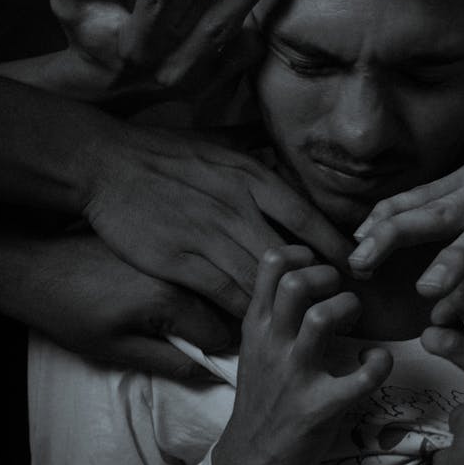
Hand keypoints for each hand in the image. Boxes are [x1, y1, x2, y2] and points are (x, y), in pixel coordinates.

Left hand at [24, 233, 236, 376]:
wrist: (34, 265)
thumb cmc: (69, 312)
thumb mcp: (116, 349)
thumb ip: (168, 362)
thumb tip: (207, 372)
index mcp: (170, 300)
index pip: (222, 332)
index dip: (219, 351)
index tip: (208, 357)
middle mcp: (178, 270)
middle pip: (223, 305)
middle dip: (219, 325)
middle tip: (195, 339)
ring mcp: (170, 249)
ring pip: (209, 282)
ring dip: (209, 300)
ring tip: (181, 315)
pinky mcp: (159, 238)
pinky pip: (190, 262)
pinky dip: (193, 278)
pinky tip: (174, 285)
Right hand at [49, 0, 282, 101]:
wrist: (110, 86)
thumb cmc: (91, 34)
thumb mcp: (70, 4)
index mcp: (134, 47)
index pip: (152, 7)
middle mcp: (170, 68)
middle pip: (212, 29)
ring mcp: (197, 79)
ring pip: (234, 39)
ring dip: (256, 2)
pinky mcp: (214, 82)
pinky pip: (243, 53)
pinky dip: (257, 24)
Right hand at [81, 123, 353, 317]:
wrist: (106, 163)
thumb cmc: (163, 152)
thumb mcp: (217, 142)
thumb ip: (253, 147)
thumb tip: (280, 145)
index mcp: (249, 177)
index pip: (305, 216)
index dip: (336, 244)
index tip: (357, 263)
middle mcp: (236, 207)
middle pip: (291, 254)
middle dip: (320, 281)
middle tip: (341, 301)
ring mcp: (208, 236)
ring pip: (262, 279)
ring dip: (287, 302)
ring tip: (311, 319)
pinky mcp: (180, 261)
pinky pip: (224, 294)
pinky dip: (246, 311)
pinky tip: (262, 323)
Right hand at [213, 246, 391, 464]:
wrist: (248, 462)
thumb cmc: (261, 399)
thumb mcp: (254, 349)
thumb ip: (273, 314)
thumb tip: (303, 274)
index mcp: (256, 327)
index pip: (270, 265)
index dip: (301, 253)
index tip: (317, 263)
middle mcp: (272, 345)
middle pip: (295, 283)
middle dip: (328, 275)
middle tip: (340, 288)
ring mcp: (294, 376)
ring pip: (322, 318)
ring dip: (350, 308)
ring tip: (355, 319)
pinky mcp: (319, 408)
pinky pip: (360, 378)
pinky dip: (378, 362)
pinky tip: (376, 361)